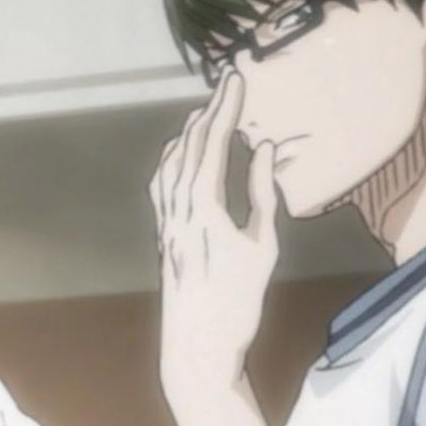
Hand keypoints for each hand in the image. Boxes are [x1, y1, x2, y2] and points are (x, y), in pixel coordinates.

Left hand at [150, 70, 280, 410]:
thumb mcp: (261, 246)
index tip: (236, 79)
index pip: (213, 145)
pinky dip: (171, 163)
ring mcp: (166, 225)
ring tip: (204, 112)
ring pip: (170, 166)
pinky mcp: (164, 238)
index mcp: (203, 209)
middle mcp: (177, 211)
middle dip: (209, 113)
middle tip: (225, 83)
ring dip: (188, 135)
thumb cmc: (237, 302)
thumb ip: (261, 194)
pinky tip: (180, 158)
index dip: (225, 109)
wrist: (197, 345)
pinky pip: (162, 188)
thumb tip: (263, 147)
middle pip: (190, 149)